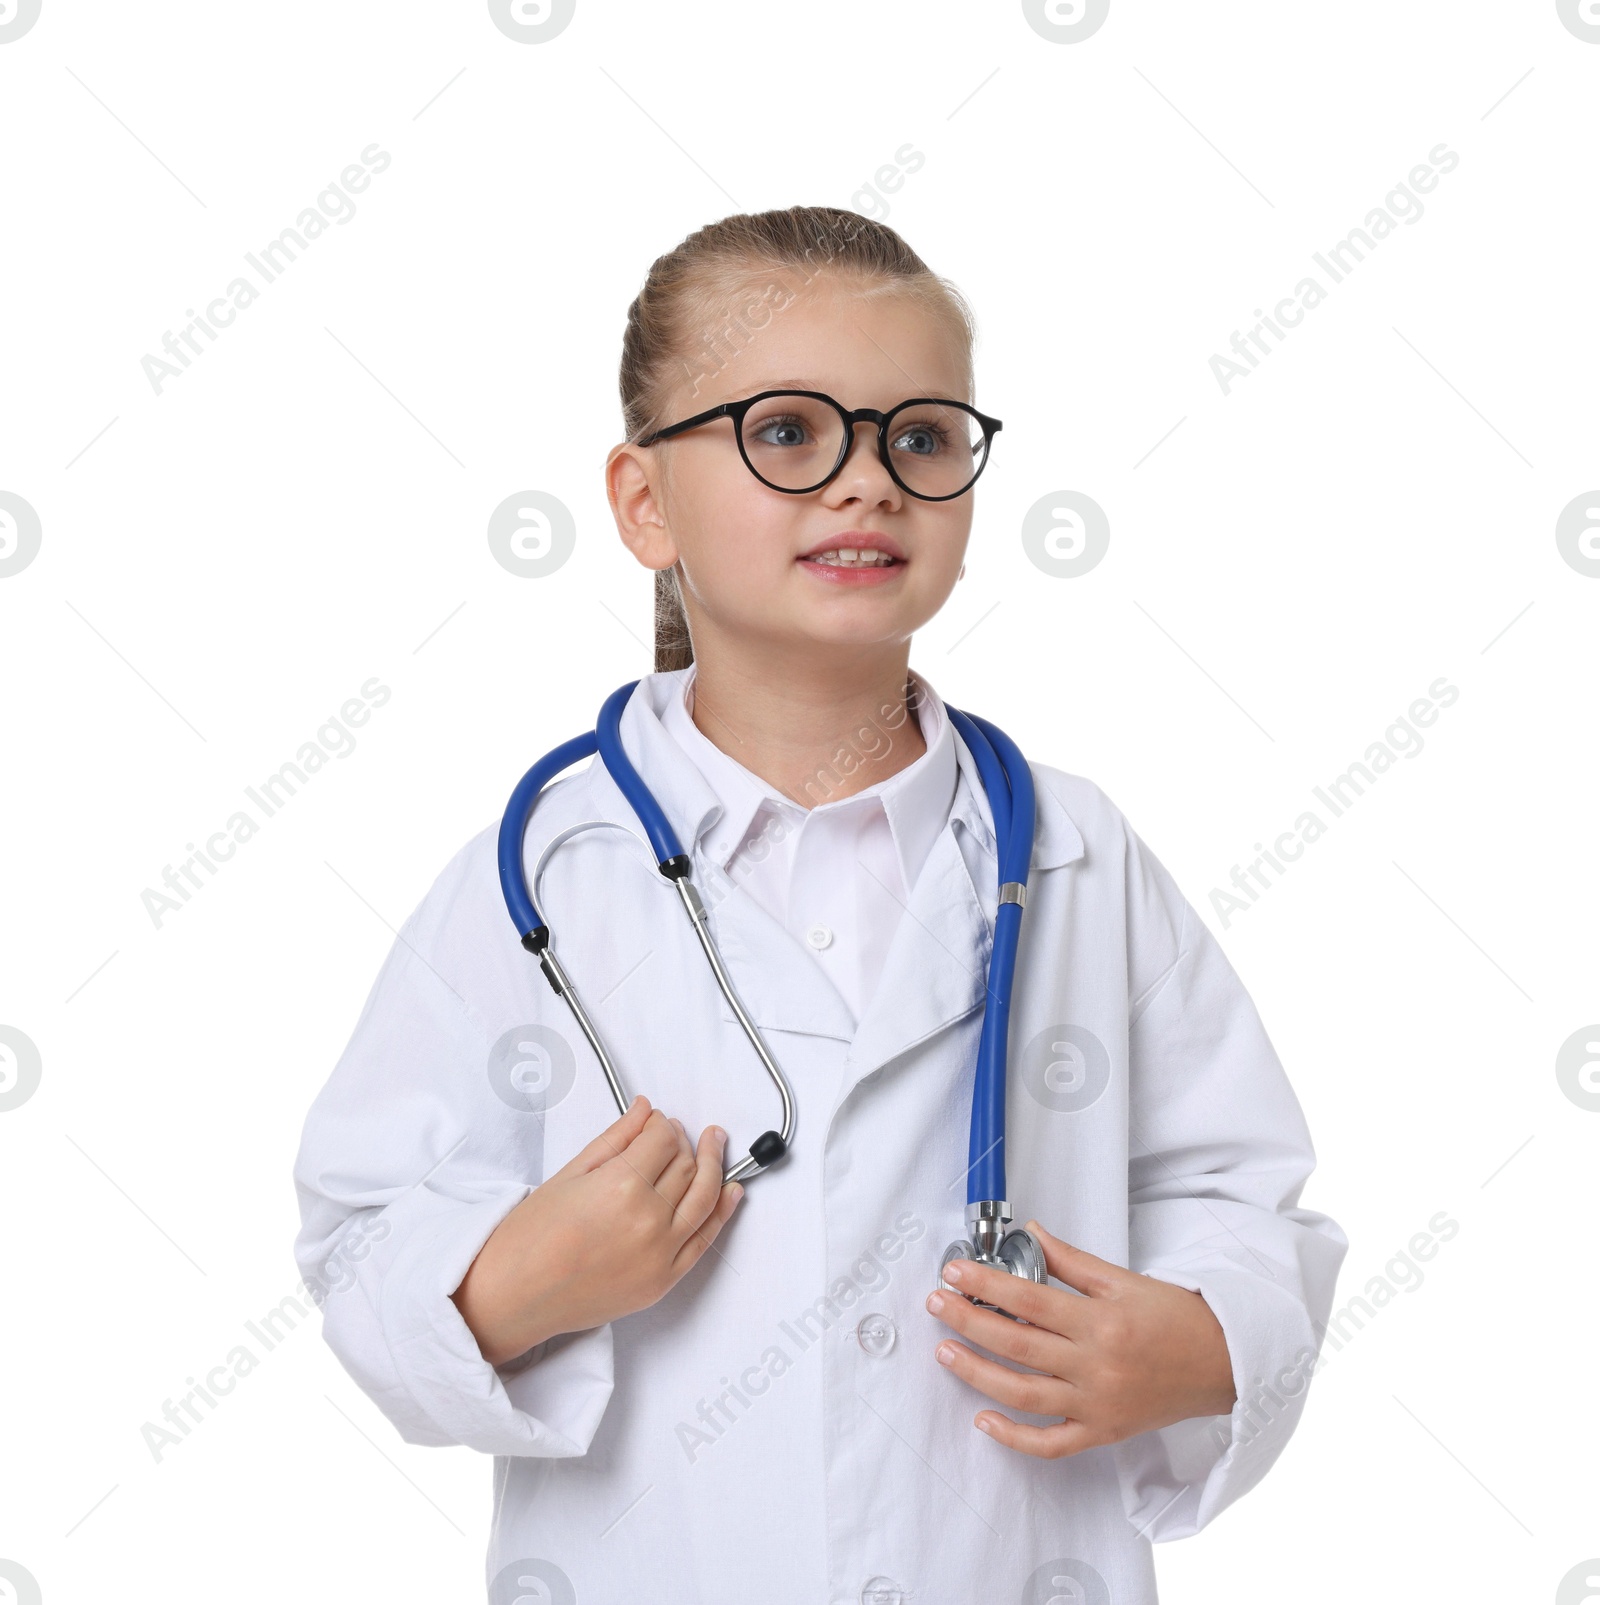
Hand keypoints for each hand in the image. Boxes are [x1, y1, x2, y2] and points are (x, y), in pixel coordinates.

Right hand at [451, 1095, 742, 1365]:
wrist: (512, 1296)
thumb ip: (615, 1139)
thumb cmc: (529, 1238)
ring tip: (716, 1145)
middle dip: (685, 1142)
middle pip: (686, 1165)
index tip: (657, 1121)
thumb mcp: (569, 1174)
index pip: (663, 1140)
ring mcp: (659, 1254)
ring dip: (715, 1166)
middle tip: (679, 1132)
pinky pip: (704, 1240)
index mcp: (620, 1186)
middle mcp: (647, 1219)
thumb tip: (645, 1110)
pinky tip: (731, 1191)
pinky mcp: (663, 1281)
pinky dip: (722, 1212)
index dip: (663, 1124)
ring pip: (704, 1197)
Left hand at [924, 1219, 1235, 1457]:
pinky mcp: (1103, 1432)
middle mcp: (1096, 1366)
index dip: (985, 1285)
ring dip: (979, 1375)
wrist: (1224, 1363)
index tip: (955, 1272)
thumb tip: (1031, 1234)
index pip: (1029, 1300)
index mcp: (1101, 1321)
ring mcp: (1097, 1404)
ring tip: (946, 1353)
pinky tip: (985, 1420)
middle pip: (1018, 1346)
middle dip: (970, 1322)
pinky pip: (1052, 1444)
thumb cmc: (1177, 1319)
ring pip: (1025, 1396)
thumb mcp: (1124, 1279)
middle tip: (938, 1304)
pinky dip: (1016, 1438)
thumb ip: (1072, 1261)